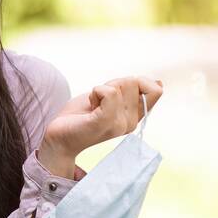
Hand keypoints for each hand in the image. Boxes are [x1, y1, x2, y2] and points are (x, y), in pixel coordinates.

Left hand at [38, 76, 162, 174]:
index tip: (115, 91)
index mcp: (134, 117)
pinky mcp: (104, 123)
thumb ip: (129, 90)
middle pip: (134, 81)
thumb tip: (159, 82)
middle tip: (98, 100)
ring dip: (101, 88)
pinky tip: (90, 105)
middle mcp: (130, 123)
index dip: (137, 81)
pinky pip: (110, 93)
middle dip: (112, 83)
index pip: (155, 90)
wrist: (58, 136)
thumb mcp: (109, 98)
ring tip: (93, 105)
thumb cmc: (80, 116)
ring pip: (121, 85)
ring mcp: (119, 124)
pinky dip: (97, 91)